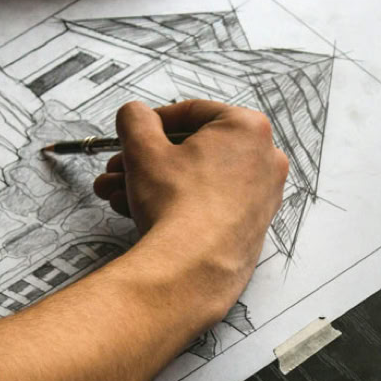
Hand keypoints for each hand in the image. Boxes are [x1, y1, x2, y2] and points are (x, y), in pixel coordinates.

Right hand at [93, 100, 288, 318]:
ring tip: (116, 192)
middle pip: (194, 149)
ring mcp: (262, 196)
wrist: (192, 269)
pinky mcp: (251, 225)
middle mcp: (264, 159)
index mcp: (247, 128)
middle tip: (120, 165)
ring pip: (197, 178)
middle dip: (148, 159)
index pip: (194, 112)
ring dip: (152, 181)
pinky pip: (209, 203)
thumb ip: (135, 120)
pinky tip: (137, 209)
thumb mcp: (143, 149)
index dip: (154, 121)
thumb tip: (135, 114)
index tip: (135, 131)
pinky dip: (177, 202)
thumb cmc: (177, 205)